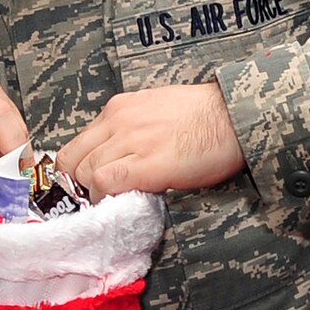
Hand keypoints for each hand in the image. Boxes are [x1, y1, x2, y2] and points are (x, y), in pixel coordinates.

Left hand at [55, 82, 246, 199]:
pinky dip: (106, 197)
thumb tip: (120, 150)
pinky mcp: (147, 165)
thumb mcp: (158, 107)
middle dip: (81, 183)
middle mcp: (118, 121)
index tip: (91, 181)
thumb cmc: (207, 113)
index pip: (78, 142)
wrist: (235, 115)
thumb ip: (133, 126)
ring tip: (116, 200)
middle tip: (100, 196)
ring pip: (85, 173)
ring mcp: (131, 142)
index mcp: (120, 108)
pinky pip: (105, 183)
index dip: (80, 167)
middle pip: (73, 160)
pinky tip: (122, 201)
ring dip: (94, 193)